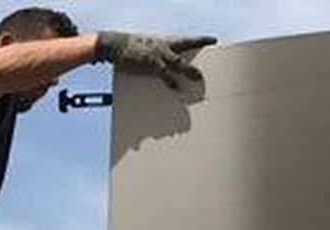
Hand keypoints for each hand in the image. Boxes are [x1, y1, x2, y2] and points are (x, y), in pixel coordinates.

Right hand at [95, 31, 216, 88]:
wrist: (116, 45)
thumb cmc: (129, 48)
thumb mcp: (147, 48)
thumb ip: (157, 55)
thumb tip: (164, 66)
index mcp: (164, 42)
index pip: (186, 40)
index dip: (201, 39)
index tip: (213, 40)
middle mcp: (164, 47)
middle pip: (187, 48)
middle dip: (200, 55)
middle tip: (211, 60)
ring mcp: (158, 55)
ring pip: (179, 63)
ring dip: (189, 70)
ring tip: (199, 78)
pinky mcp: (151, 65)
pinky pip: (165, 75)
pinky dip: (171, 82)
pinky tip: (176, 89)